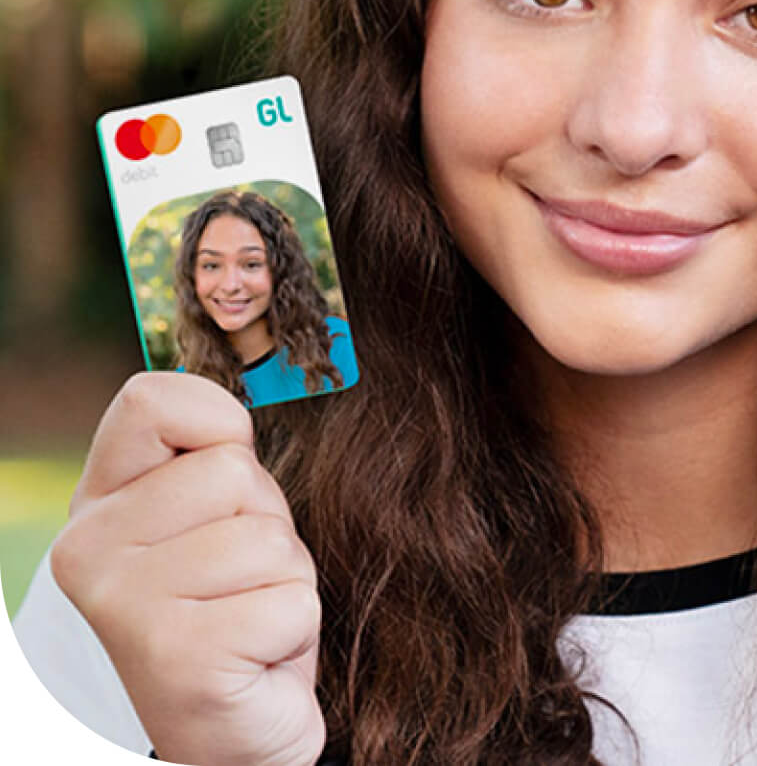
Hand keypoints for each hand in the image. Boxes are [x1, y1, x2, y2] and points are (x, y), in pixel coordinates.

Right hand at [50, 372, 324, 765]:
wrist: (222, 733)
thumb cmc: (227, 608)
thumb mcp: (210, 518)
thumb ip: (210, 458)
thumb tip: (239, 398)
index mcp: (96, 507)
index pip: (152, 400)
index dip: (216, 419)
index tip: (228, 470)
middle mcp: (90, 553)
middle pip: (236, 471)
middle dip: (267, 520)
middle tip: (238, 580)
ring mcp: (127, 610)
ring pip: (272, 539)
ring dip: (285, 579)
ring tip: (245, 620)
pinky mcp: (182, 662)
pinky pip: (292, 601)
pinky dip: (294, 631)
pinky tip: (253, 661)